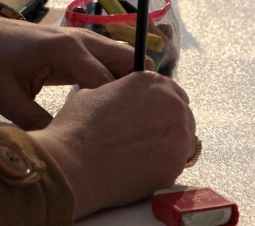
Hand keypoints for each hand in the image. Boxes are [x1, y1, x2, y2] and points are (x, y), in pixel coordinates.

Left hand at [0, 14, 153, 129]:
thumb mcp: (7, 98)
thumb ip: (36, 123)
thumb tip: (60, 150)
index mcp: (66, 50)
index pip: (108, 81)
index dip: (119, 109)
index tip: (126, 135)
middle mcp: (82, 40)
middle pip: (129, 61)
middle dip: (138, 91)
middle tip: (138, 124)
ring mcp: (84, 40)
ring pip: (125, 59)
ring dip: (130, 84)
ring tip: (129, 118)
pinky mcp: (81, 46)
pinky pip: (112, 61)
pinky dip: (119, 79)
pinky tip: (113, 106)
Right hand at [31, 72, 196, 218]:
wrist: (71, 164)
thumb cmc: (77, 128)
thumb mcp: (96, 93)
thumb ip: (121, 94)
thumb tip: (125, 103)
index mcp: (153, 82)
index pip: (172, 91)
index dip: (161, 106)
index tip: (154, 116)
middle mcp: (172, 104)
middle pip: (182, 115)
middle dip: (168, 126)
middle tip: (147, 140)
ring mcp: (178, 136)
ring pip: (184, 141)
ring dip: (168, 147)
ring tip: (142, 157)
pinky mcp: (175, 166)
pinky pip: (176, 165)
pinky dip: (163, 169)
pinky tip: (141, 171)